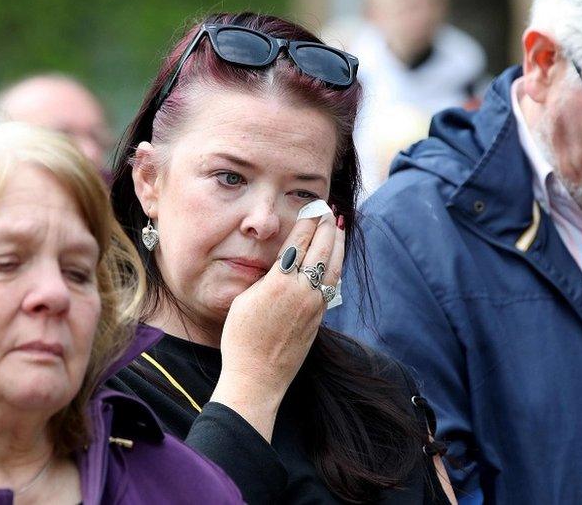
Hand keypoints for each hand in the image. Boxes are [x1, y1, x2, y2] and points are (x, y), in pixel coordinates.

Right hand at [209, 211, 343, 440]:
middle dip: (327, 226)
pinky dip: (336, 266)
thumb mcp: (244, 300)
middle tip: (330, 210)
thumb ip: (265, 280)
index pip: (299, 241)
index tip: (314, 206)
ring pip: (333, 267)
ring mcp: (314, 306)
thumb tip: (280, 265)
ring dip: (338, 244)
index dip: (308, 220)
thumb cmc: (241, 339)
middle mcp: (302, 291)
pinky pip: (332, 285)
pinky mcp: (319, 319)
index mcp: (279, 282)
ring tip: (340, 228)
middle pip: (321, 249)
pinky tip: (335, 260)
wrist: (257, 377)